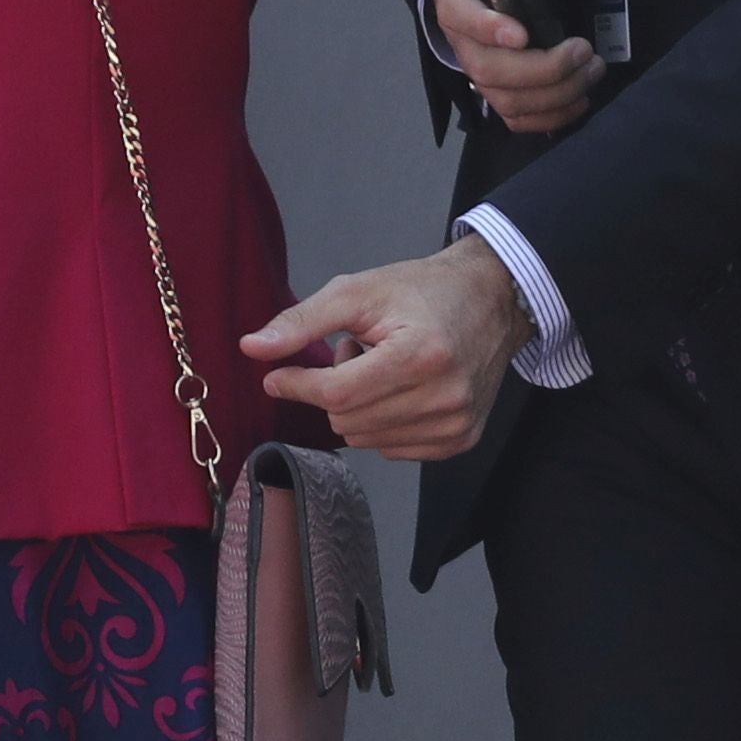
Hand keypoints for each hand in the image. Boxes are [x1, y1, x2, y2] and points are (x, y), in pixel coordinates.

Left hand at [243, 239, 536, 461]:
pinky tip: (399, 388)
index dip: (297, 385)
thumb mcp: (356, 292)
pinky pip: (391, 449)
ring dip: (358, 406)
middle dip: (334, 389)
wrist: (488, 299)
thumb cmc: (421, 291)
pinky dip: (380, 423)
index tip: (275, 376)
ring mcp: (457, 423)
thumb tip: (251, 348)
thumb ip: (300, 322)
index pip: (337, 393)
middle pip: (347, 419)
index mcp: (421, 355)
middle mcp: (446, 396)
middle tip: (355, 352)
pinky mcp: (461, 439)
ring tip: (381, 367)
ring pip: (365, 439)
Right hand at [427, 0, 608, 138]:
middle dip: (542, 70)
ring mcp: (476, 60)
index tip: (523, 33)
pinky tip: (579, 99)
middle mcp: (461, 32)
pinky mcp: (496, 82)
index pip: (459, 12)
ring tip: (592, 70)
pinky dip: (547, 117)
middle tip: (585, 51)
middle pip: (486, 67)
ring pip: (502, 98)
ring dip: (553, 95)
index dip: (486, 28)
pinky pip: (512, 115)